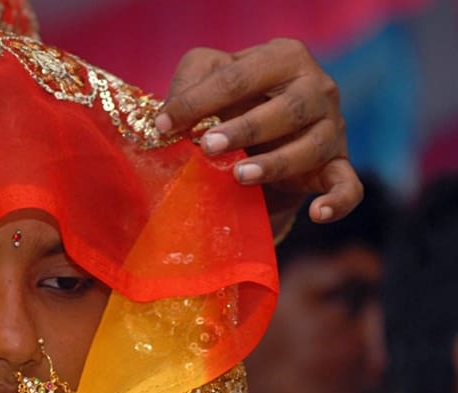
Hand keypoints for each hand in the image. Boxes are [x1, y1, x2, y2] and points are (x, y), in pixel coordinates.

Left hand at [156, 38, 361, 225]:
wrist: (258, 133)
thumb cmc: (230, 99)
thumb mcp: (205, 78)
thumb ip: (188, 85)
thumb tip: (169, 119)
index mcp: (283, 58)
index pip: (240, 77)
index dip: (199, 101)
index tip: (165, 126)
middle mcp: (317, 88)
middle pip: (287, 109)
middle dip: (245, 129)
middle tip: (207, 146)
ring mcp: (332, 128)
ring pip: (311, 148)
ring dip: (275, 164)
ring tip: (239, 176)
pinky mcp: (336, 165)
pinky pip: (348, 185)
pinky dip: (338, 201)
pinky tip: (318, 213)